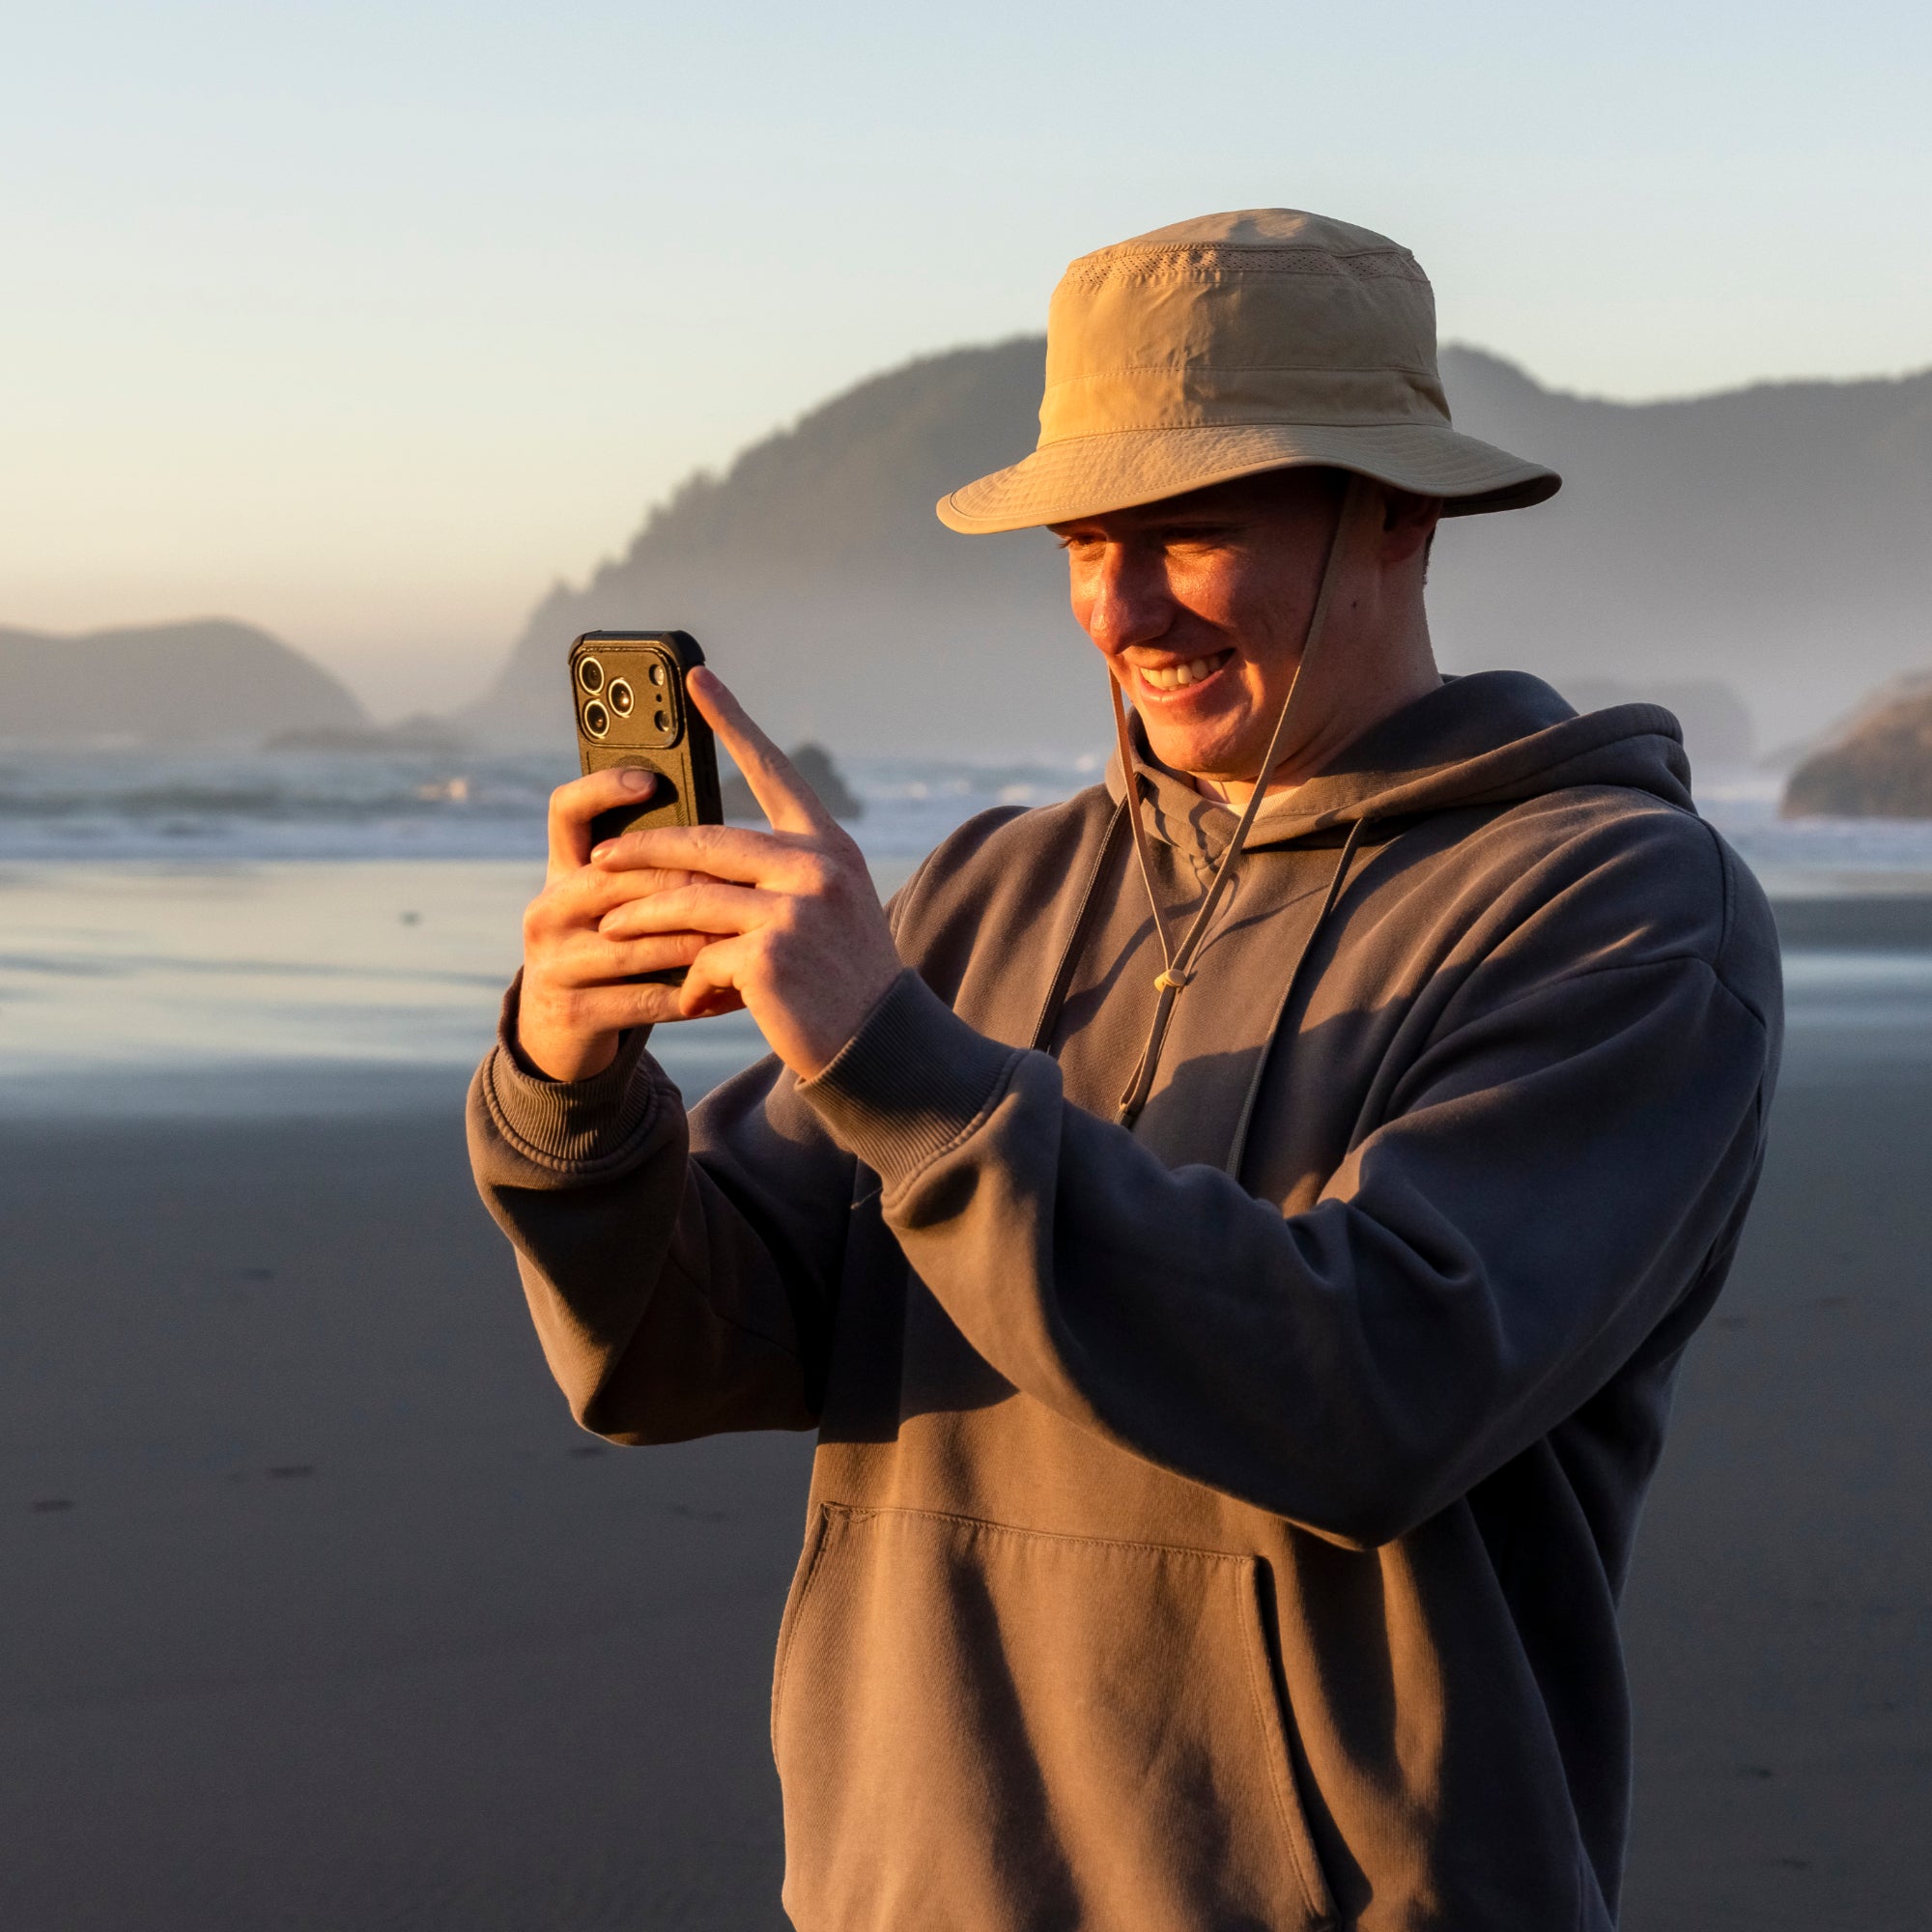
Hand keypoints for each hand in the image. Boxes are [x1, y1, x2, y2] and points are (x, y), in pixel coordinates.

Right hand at [515, 765, 715, 1082]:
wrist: (563, 1030)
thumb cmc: (614, 949)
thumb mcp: (618, 904)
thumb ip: (651, 870)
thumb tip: (727, 832)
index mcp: (562, 871)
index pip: (567, 811)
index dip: (603, 789)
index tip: (652, 781)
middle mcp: (547, 910)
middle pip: (612, 879)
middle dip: (680, 882)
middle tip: (737, 882)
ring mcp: (553, 963)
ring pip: (632, 944)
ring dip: (694, 942)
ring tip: (744, 936)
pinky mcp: (572, 1012)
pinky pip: (644, 999)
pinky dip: (696, 994)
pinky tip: (737, 992)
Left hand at [591, 667, 903, 1078]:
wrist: (885, 1048)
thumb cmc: (847, 983)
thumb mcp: (825, 913)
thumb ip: (774, 881)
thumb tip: (689, 874)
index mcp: (828, 847)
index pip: (773, 771)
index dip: (732, 721)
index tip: (696, 678)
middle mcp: (815, 867)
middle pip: (705, 842)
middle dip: (644, 852)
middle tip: (600, 856)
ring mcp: (793, 910)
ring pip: (689, 900)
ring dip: (641, 917)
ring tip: (607, 926)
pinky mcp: (769, 956)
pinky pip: (702, 957)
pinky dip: (689, 980)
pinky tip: (689, 998)